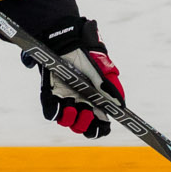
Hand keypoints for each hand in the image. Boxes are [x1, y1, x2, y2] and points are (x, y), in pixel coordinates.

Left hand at [30, 17, 123, 139]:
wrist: (71, 41)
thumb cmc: (89, 57)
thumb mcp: (104, 72)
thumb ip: (112, 89)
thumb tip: (120, 107)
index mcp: (95, 102)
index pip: (98, 124)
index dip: (100, 129)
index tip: (103, 126)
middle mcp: (80, 103)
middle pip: (81, 127)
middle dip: (84, 125)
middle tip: (87, 113)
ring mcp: (64, 99)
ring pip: (66, 121)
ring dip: (70, 120)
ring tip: (73, 107)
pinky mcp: (50, 93)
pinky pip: (50, 110)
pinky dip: (56, 112)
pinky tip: (63, 105)